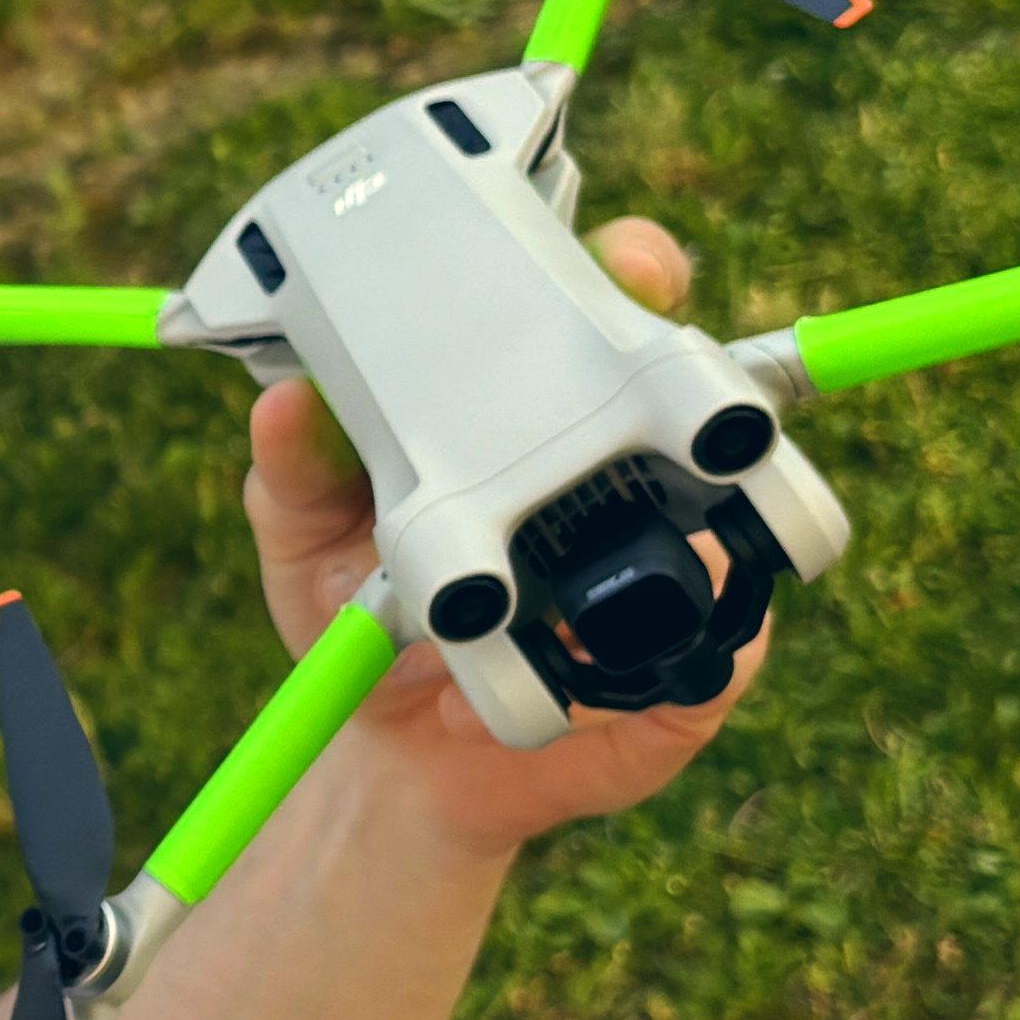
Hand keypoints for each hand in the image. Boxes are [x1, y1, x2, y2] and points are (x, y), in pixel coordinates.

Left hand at [238, 215, 771, 869]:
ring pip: (731, 522)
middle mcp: (624, 483)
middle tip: (647, 359)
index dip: (626, 270)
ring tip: (607, 547)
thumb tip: (287, 406)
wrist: (400, 760)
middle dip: (697, 360)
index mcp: (542, 421)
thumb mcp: (308, 539)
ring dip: (690, 519)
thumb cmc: (370, 616)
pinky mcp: (689, 679)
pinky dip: (682, 659)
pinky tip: (593, 672)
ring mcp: (671, 576)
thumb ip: (298, 473)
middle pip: (700, 394)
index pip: (606, 316)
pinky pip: (723, 659)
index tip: (619, 259)